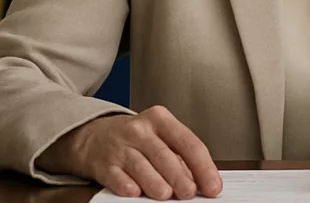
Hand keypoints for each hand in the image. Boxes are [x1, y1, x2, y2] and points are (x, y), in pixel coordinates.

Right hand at [36, 107, 222, 199]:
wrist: (90, 135)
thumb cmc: (133, 139)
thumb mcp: (158, 137)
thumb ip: (178, 156)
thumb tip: (200, 180)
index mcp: (161, 120)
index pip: (188, 143)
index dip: (203, 166)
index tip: (213, 185)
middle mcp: (140, 130)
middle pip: (165, 155)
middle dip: (180, 176)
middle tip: (190, 192)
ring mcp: (120, 146)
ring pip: (141, 165)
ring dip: (155, 182)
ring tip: (166, 195)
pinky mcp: (102, 163)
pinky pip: (115, 175)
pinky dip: (125, 184)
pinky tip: (134, 192)